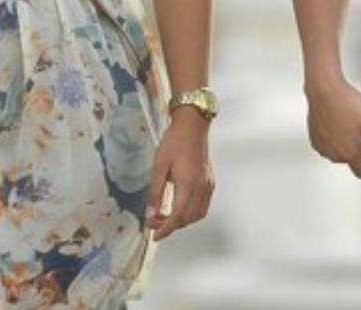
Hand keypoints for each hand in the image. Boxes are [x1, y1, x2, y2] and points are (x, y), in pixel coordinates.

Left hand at [145, 108, 213, 241]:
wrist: (193, 124)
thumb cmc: (175, 141)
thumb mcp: (159, 166)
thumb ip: (155, 192)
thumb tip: (149, 214)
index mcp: (188, 185)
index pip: (178, 217)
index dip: (165, 229)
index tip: (155, 236)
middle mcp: (202, 188)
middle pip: (188, 219)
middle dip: (171, 225)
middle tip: (154, 222)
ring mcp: (208, 185)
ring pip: (198, 214)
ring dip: (182, 220)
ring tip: (165, 214)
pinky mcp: (210, 181)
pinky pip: (203, 205)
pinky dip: (191, 212)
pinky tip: (179, 206)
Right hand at [305, 75, 360, 177]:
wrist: (324, 89)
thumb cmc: (347, 103)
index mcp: (350, 154)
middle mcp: (334, 155)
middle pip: (351, 161)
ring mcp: (322, 147)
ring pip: (338, 154)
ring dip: (347, 146)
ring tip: (353, 127)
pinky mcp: (314, 138)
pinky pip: (327, 146)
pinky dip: (335, 140)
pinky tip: (340, 124)